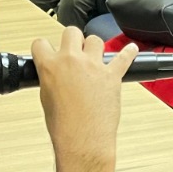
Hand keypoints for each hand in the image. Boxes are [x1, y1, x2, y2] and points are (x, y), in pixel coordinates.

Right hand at [31, 28, 136, 159]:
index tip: (48, 51)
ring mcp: (93, 66)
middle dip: (72, 40)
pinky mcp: (112, 75)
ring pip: (95, 40)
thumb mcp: (46, 98)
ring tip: (94, 58)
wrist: (82, 140)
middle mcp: (71, 60)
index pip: (41, 43)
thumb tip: (55, 73)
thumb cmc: (64, 126)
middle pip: (71, 32)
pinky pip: (124, 57)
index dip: (45, 47)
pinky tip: (131, 49)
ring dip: (94, 48)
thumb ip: (51, 78)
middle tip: (74, 51)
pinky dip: (128, 53)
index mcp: (50, 66)